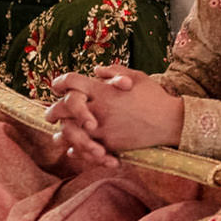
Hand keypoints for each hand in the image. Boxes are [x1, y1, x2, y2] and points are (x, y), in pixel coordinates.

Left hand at [45, 66, 181, 164]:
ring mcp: (102, 128)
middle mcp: (99, 108)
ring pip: (69, 131)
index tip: (57, 86)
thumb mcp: (137, 76)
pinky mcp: (108, 144)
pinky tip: (73, 149)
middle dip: (53, 110)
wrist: (170, 121)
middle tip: (50, 115)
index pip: (71, 81)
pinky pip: (84, 148)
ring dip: (62, 133)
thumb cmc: (154, 97)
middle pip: (63, 108)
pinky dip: (76, 149)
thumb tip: (95, 71)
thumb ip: (114, 71)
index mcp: (103, 89)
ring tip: (58, 135)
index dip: (60, 82)